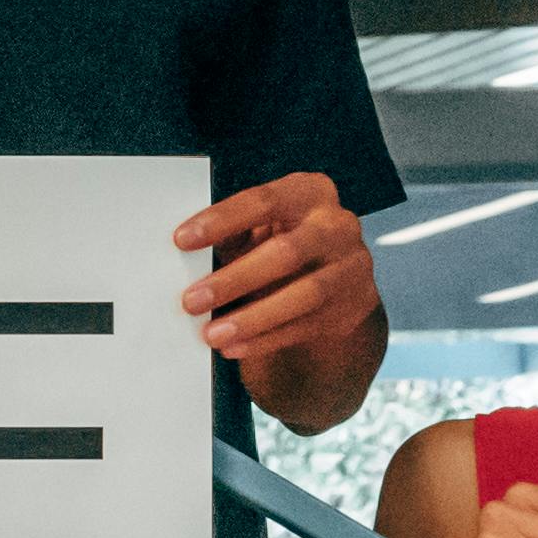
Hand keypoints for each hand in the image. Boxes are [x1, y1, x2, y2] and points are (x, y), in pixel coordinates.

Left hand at [176, 170, 376, 385]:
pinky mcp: (355, 305)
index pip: (262, 201)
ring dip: (251, 318)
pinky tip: (235, 346)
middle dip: (234, 279)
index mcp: (309, 192)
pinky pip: (307, 326)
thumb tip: (185, 252)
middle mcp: (337, 225)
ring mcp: (352, 266)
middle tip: (191, 300)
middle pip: (285, 252)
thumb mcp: (263, 229)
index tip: (182, 240)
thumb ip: (233, 234)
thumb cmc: (283, 242)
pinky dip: (266, 339)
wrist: (337, 279)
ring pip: (303, 295)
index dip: (221, 220)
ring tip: (212, 333)